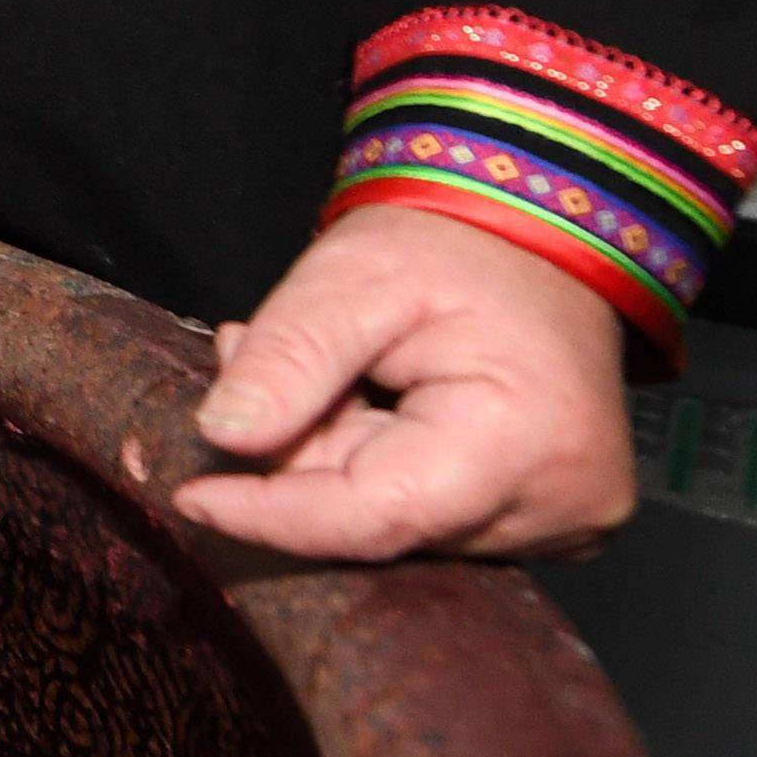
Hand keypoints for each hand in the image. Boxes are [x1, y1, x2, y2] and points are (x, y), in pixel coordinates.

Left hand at [169, 202, 637, 560]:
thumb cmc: (454, 243)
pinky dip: (380, 468)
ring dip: (338, 459)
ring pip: (398, 523)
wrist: (534, 232)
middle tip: (251, 358)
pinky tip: (367, 400)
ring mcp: (566, 520)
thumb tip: (223, 436)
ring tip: (332, 367)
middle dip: (300, 458)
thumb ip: (289, 356)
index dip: (272, 515)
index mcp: (526, 442)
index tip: (190, 497)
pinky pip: (432, 516)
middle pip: (380, 522)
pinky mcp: (554, 519)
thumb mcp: (352, 276)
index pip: (374, 518)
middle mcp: (563, 504)